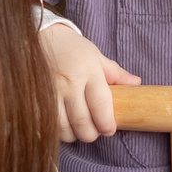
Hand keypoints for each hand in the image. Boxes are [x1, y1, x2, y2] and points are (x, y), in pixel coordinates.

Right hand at [42, 21, 139, 142]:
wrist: (39, 37)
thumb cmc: (71, 48)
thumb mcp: (96, 56)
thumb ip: (115, 73)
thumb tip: (136, 84)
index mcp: (88, 72)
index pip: (101, 105)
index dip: (106, 124)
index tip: (109, 129)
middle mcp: (69, 84)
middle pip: (82, 122)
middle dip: (91, 134)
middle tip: (94, 131)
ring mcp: (50, 93)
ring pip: (63, 128)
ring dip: (73, 134)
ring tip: (77, 128)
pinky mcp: (35, 99)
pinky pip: (46, 125)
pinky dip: (56, 131)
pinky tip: (61, 125)